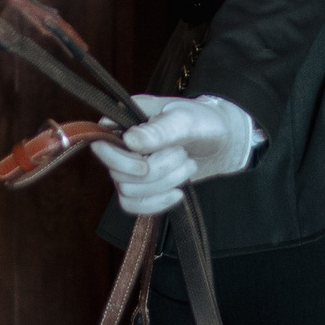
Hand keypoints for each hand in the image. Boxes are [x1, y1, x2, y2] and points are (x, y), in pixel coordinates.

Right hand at [88, 94, 258, 214]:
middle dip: (156, 171)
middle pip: (118, 174)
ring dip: (162, 185)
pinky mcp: (142, 186)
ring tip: (187, 167)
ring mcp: (130, 166)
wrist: (222, 141)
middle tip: (182, 155)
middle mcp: (123, 143)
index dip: (119, 160)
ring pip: (128, 192)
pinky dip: (157, 203)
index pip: (102, 144)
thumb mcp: (186, 120)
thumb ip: (160, 130)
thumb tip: (129, 140)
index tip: (145, 164)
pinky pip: (134, 206)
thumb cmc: (204, 122)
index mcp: (127, 119)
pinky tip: (178, 193)